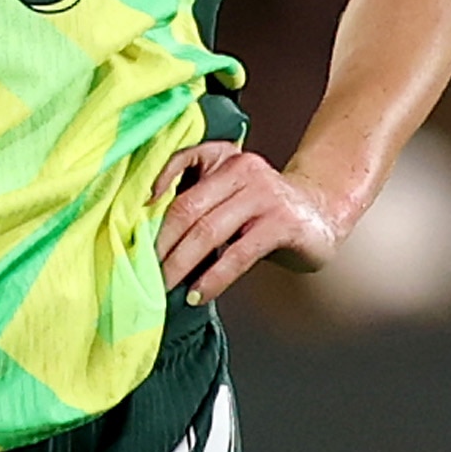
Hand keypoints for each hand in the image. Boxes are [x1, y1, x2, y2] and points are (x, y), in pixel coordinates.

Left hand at [150, 143, 344, 302]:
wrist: (322, 214)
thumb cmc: (264, 209)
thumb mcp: (231, 192)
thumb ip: (199, 198)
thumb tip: (146, 234)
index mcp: (226, 157)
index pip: (181, 165)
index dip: (152, 189)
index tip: (128, 221)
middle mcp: (245, 169)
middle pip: (188, 206)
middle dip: (160, 242)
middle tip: (140, 269)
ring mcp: (265, 195)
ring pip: (208, 231)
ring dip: (181, 264)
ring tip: (164, 287)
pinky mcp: (282, 224)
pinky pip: (238, 254)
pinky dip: (213, 278)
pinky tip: (198, 294)